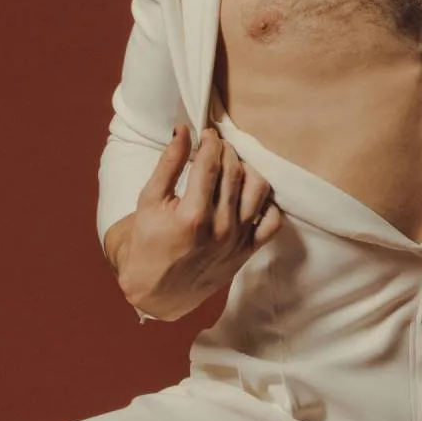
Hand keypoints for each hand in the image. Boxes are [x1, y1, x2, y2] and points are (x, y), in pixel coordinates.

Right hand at [108, 124, 282, 320]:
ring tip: (232, 166)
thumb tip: (183, 131)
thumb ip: (168, 164)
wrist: (156, 290)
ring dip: (247, 169)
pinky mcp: (248, 251)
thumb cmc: (148, 242)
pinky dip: (267, 203)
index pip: (211, 163)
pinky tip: (249, 194)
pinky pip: (273, 220)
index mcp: (192, 215)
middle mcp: (220, 228)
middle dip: (226, 151)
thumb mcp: (149, 201)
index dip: (210, 142)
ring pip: (258, 189)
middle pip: (234, 171)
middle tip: (216, 145)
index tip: (207, 133)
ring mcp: (237, 241)